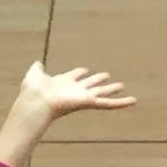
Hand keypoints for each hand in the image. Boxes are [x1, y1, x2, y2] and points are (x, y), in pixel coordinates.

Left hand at [17, 62, 134, 121]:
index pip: (73, 75)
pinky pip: (107, 103)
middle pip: (89, 83)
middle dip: (97, 79)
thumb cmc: (33, 91)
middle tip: (107, 76)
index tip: (84, 70)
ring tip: (122, 86)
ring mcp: (82, 96)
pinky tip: (133, 101)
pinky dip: (121, 103)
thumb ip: (36, 69)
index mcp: (62, 82)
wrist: (36, 103)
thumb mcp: (34, 75)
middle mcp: (73, 90)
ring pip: (101, 92)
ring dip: (112, 89)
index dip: (78, 72)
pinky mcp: (88, 102)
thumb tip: (37, 63)